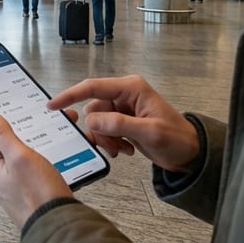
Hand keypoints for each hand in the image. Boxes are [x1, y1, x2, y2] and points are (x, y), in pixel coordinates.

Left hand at [0, 110, 72, 227]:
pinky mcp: (29, 192)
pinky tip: (53, 155)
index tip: (10, 107)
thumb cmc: (39, 195)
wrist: (59, 227)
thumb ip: (2, 135)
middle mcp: (0, 177)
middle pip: (5, 145)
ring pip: (20, 156)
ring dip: (34, 143)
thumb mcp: (20, 157)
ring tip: (50, 134)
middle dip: (21, 129)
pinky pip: (31, 169)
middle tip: (37, 119)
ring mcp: (14, 186)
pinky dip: (41, 158)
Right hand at [48, 75, 199, 171]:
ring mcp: (123, 109)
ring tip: (124, 149)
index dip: (70, 95)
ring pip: (97, 123)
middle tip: (115, 146)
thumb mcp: (149, 132)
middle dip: (100, 131)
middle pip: (93, 110)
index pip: (92, 87)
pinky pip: (104, 131)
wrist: (191, 154)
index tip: (52, 106)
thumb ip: (119, 124)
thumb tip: (91, 121)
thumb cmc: (177, 139)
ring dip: (106, 139)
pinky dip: (110, 142)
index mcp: (131, 88)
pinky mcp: (123, 122)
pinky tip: (126, 150)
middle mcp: (124, 95)